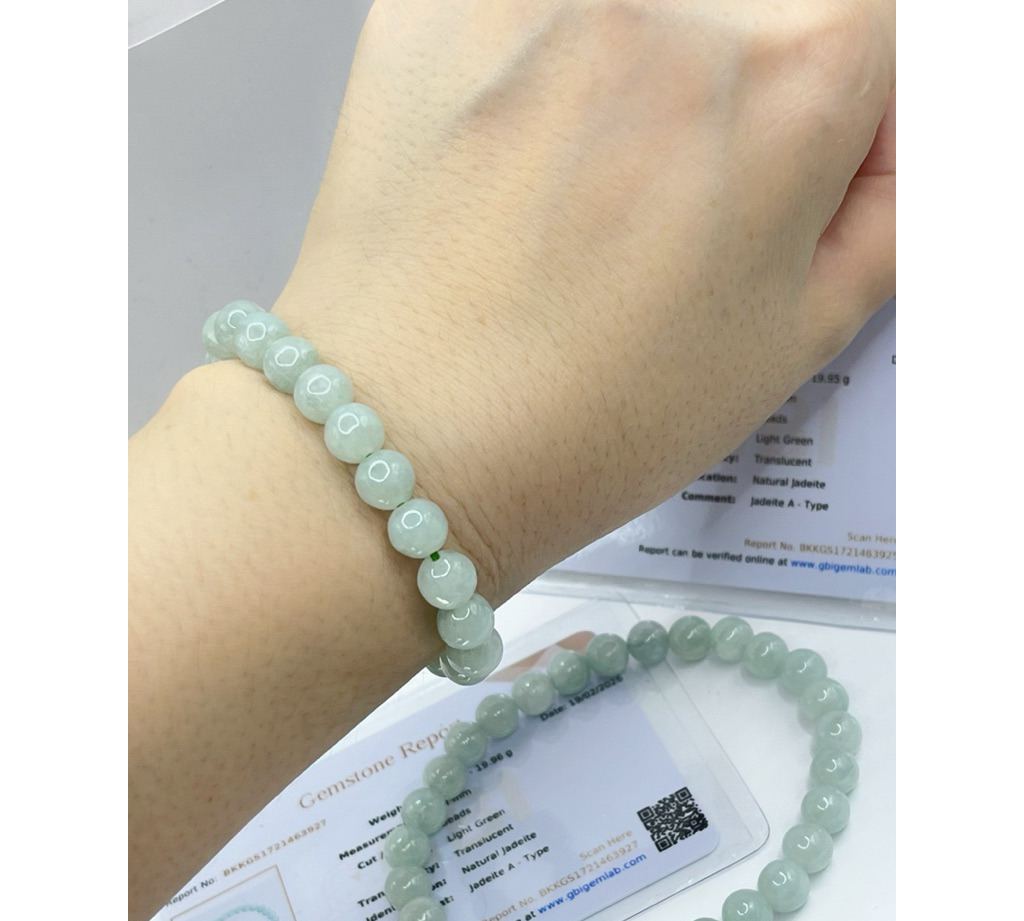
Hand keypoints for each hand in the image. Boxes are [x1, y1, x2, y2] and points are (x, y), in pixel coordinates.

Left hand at [273, 0, 895, 593]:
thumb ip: (880, 212)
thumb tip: (895, 136)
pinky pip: (522, 8)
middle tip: (681, 183)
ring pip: (633, 11)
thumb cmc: (578, 423)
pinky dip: (533, 64)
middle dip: (737, 84)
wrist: (408, 446)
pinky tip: (518, 159)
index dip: (842, 92)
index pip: (873, 14)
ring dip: (628, 77)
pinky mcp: (433, 6)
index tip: (803, 144)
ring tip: (586, 182)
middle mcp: (665, 10)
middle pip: (749, 2)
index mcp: (786, 87)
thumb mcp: (789, 342)